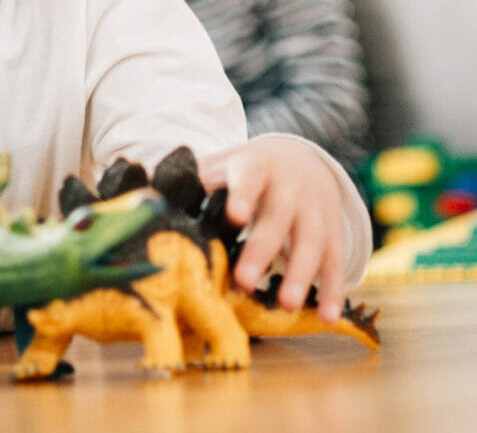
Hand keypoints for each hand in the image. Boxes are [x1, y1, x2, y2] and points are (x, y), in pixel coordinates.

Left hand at [197, 138, 346, 321]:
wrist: (301, 159)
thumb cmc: (245, 171)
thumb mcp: (220, 165)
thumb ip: (190, 179)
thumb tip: (141, 191)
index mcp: (255, 167)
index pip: (249, 179)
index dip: (242, 196)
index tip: (234, 215)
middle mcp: (289, 187)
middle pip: (277, 217)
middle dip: (262, 250)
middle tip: (245, 282)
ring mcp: (314, 209)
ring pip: (312, 241)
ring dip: (301, 273)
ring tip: (286, 305)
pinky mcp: (332, 231)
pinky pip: (335, 260)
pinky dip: (332, 289)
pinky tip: (326, 316)